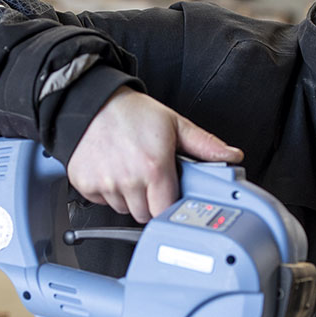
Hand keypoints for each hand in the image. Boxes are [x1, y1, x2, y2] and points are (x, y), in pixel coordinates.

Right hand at [67, 88, 241, 222]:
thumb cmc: (130, 112)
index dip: (170, 202)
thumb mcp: (174, 123)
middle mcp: (129, 179)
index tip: (169, 191)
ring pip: (123, 209)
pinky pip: (101, 201)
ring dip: (128, 196)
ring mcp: (105, 184)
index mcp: (154, 168)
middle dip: (149, 200)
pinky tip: (111, 170)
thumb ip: (204, 144)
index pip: (167, 210)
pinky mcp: (85, 184)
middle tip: (148, 176)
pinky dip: (106, 191)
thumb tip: (230, 155)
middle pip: (144, 214)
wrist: (90, 102)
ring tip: (128, 169)